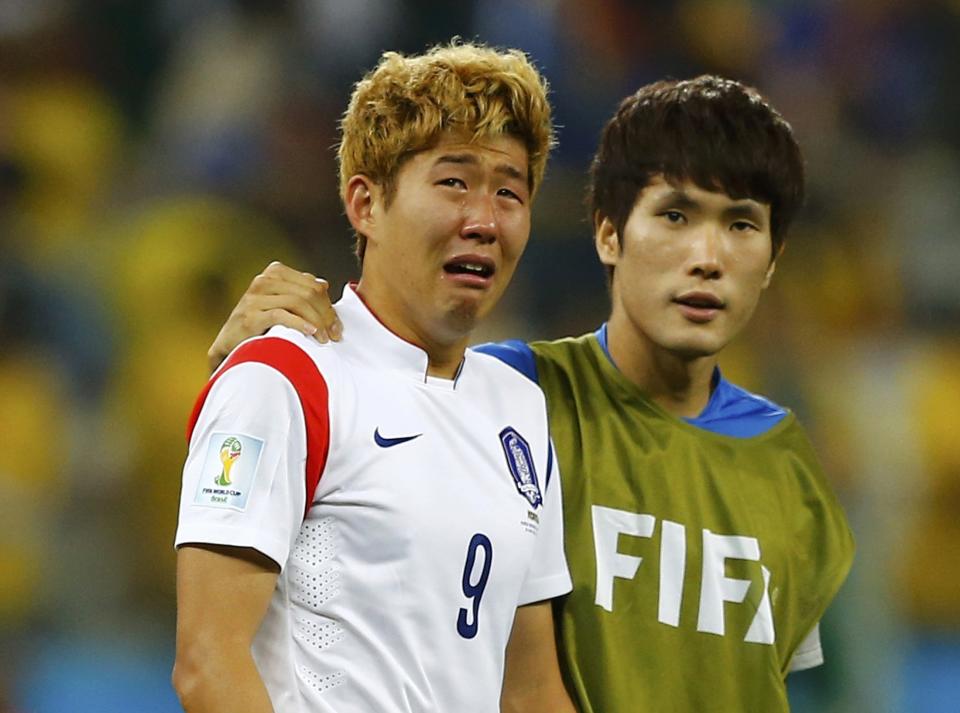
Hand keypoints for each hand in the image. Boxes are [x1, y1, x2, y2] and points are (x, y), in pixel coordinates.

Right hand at [207, 261, 341, 371]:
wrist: (230, 347)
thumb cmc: (260, 326)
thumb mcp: (282, 305)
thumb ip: (301, 293)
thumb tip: (324, 284)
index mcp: (275, 272)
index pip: (313, 285)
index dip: (329, 306)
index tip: (337, 327)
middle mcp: (264, 280)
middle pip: (308, 293)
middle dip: (326, 315)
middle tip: (335, 335)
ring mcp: (254, 297)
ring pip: (298, 302)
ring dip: (317, 322)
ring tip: (324, 339)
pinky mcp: (249, 315)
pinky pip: (282, 315)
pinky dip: (300, 324)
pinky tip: (311, 332)